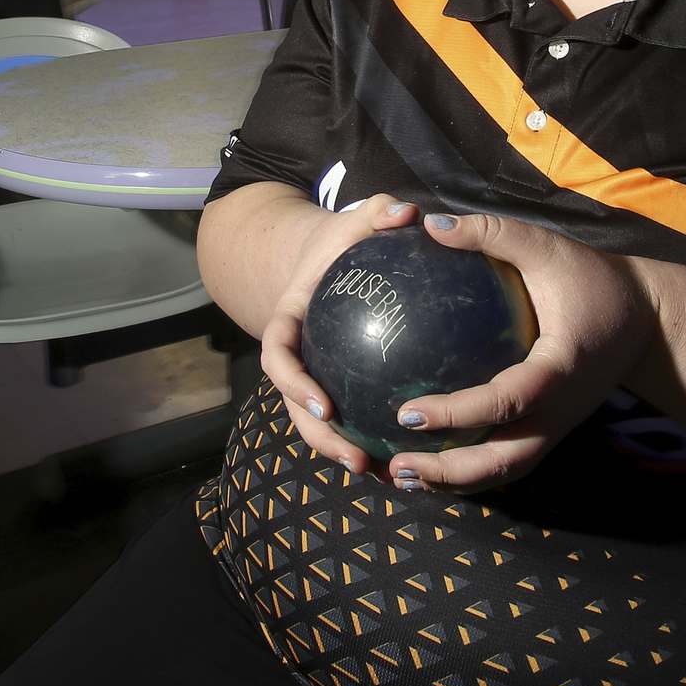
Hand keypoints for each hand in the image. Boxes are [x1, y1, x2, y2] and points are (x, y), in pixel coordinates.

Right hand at [258, 194, 425, 474]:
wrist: (332, 255)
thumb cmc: (345, 239)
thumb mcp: (359, 219)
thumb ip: (379, 213)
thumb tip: (408, 214)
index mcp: (290, 319)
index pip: (277, 356)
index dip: (293, 383)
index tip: (323, 404)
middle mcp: (297, 354)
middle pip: (296, 406)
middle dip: (322, 439)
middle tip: (357, 459)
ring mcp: (314, 373)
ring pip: (319, 422)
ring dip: (342, 450)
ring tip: (379, 472)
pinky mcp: (338, 383)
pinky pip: (348, 414)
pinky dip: (367, 436)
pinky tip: (402, 457)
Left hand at [385, 212, 658, 494]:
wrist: (648, 322)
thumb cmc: (596, 281)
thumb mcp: (549, 248)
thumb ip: (493, 234)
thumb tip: (432, 223)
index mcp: (558, 371)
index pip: (506, 403)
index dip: (458, 414)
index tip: (408, 412)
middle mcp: (558, 412)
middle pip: (502, 461)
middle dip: (447, 472)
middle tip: (397, 464)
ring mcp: (556, 427)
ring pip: (503, 471)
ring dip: (454, 482)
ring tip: (402, 476)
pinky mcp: (551, 430)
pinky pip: (508, 461)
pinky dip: (470, 473)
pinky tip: (431, 466)